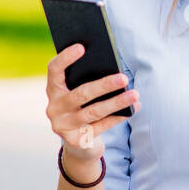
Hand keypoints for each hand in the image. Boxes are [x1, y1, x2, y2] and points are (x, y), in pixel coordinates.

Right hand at [44, 43, 138, 161]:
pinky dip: (119, 117)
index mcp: (53, 89)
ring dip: (117, 102)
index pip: (54, 70)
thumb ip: (88, 80)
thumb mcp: (81, 92)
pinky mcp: (75, 141)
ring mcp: (62, 126)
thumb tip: (114, 70)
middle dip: (104, 85)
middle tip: (124, 78)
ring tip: (135, 94)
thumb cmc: (83, 108)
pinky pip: (101, 126)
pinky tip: (134, 108)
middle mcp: (54, 108)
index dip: (65, 58)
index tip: (82, 47)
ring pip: (93, 112)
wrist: (79, 142)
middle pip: (81, 94)